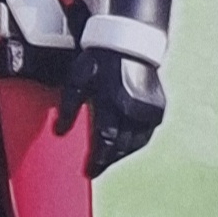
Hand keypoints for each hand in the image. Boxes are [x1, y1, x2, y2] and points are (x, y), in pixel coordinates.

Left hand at [58, 45, 165, 178]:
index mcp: (113, 100)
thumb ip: (68, 106)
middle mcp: (135, 108)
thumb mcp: (77, 79)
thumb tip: (59, 132)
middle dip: (108, 159)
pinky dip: (135, 144)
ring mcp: (150, 110)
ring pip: (136, 143)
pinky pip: (146, 135)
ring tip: (107, 160)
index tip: (88, 172)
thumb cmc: (98, 62)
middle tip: (95, 169)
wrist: (129, 44)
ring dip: (121, 154)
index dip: (97, 159)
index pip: (106, 139)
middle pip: (122, 146)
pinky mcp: (158, 110)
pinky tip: (124, 148)